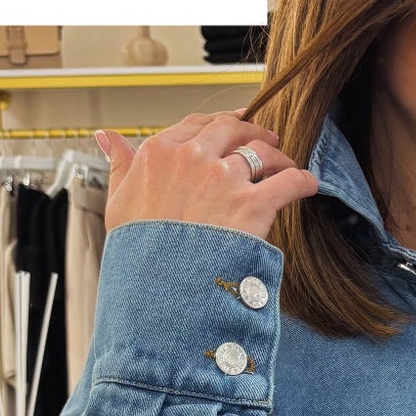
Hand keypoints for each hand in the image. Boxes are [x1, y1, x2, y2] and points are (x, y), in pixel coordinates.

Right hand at [94, 107, 318, 241]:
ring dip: (278, 157)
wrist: (156, 290)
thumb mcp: (119, 203)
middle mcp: (192, 158)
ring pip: (262, 152)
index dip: (218, 125)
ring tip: (286, 166)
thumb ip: (120, 165)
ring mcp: (222, 179)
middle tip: (267, 141)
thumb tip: (107, 137)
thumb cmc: (136, 251)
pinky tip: (308, 186)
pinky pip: (288, 181)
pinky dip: (302, 181)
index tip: (232, 126)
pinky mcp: (251, 204)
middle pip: (231, 129)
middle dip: (252, 131)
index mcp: (159, 154)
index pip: (195, 126)